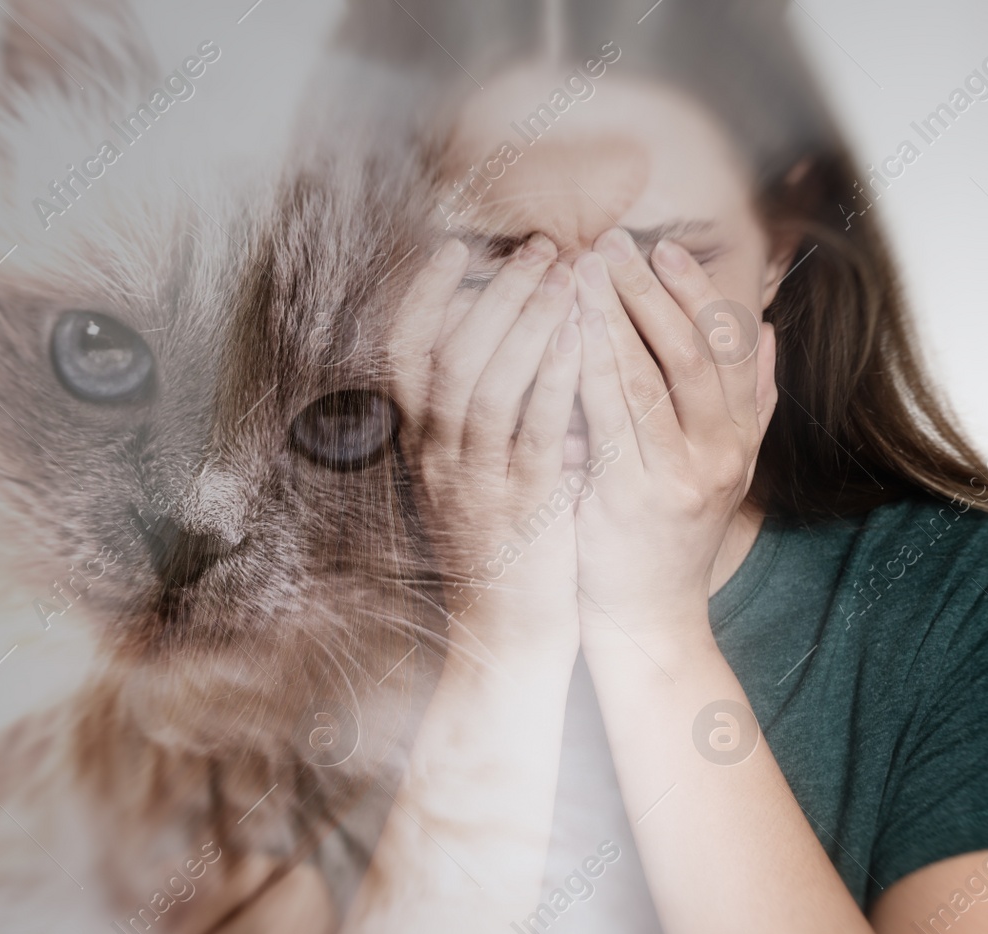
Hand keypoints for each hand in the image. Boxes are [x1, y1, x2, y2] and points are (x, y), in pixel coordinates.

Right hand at [390, 233, 583, 660]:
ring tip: (568, 275)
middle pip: (452, 352)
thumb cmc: (500, 541)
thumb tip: (503, 334)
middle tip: (544, 247)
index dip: (424, 295)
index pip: (404, 351)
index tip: (456, 248)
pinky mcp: (523, 507)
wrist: (508, 633)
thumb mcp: (471, 471)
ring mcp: (476, 482)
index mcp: (421, 441)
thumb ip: (478, 410)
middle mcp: (438, 456)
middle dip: (498, 291)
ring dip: (528, 322)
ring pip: (488, 384)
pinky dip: (555, 379)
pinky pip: (535, 431)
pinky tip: (583, 339)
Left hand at [570, 228, 775, 651]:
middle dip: (650, 289)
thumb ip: (749, 402)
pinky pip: (609, 415)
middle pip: (690, 349)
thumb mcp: (726, 470)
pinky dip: (588, 365)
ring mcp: (681, 474)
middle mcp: (721, 451)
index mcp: (740, 438)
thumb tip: (771, 331)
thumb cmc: (671, 538)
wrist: (651, 621)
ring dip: (614, 314)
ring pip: (649, 374)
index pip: (727, 346)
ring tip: (583, 270)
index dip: (696, 292)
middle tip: (613, 243)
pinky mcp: (633, 495)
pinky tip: (564, 331)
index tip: (663, 249)